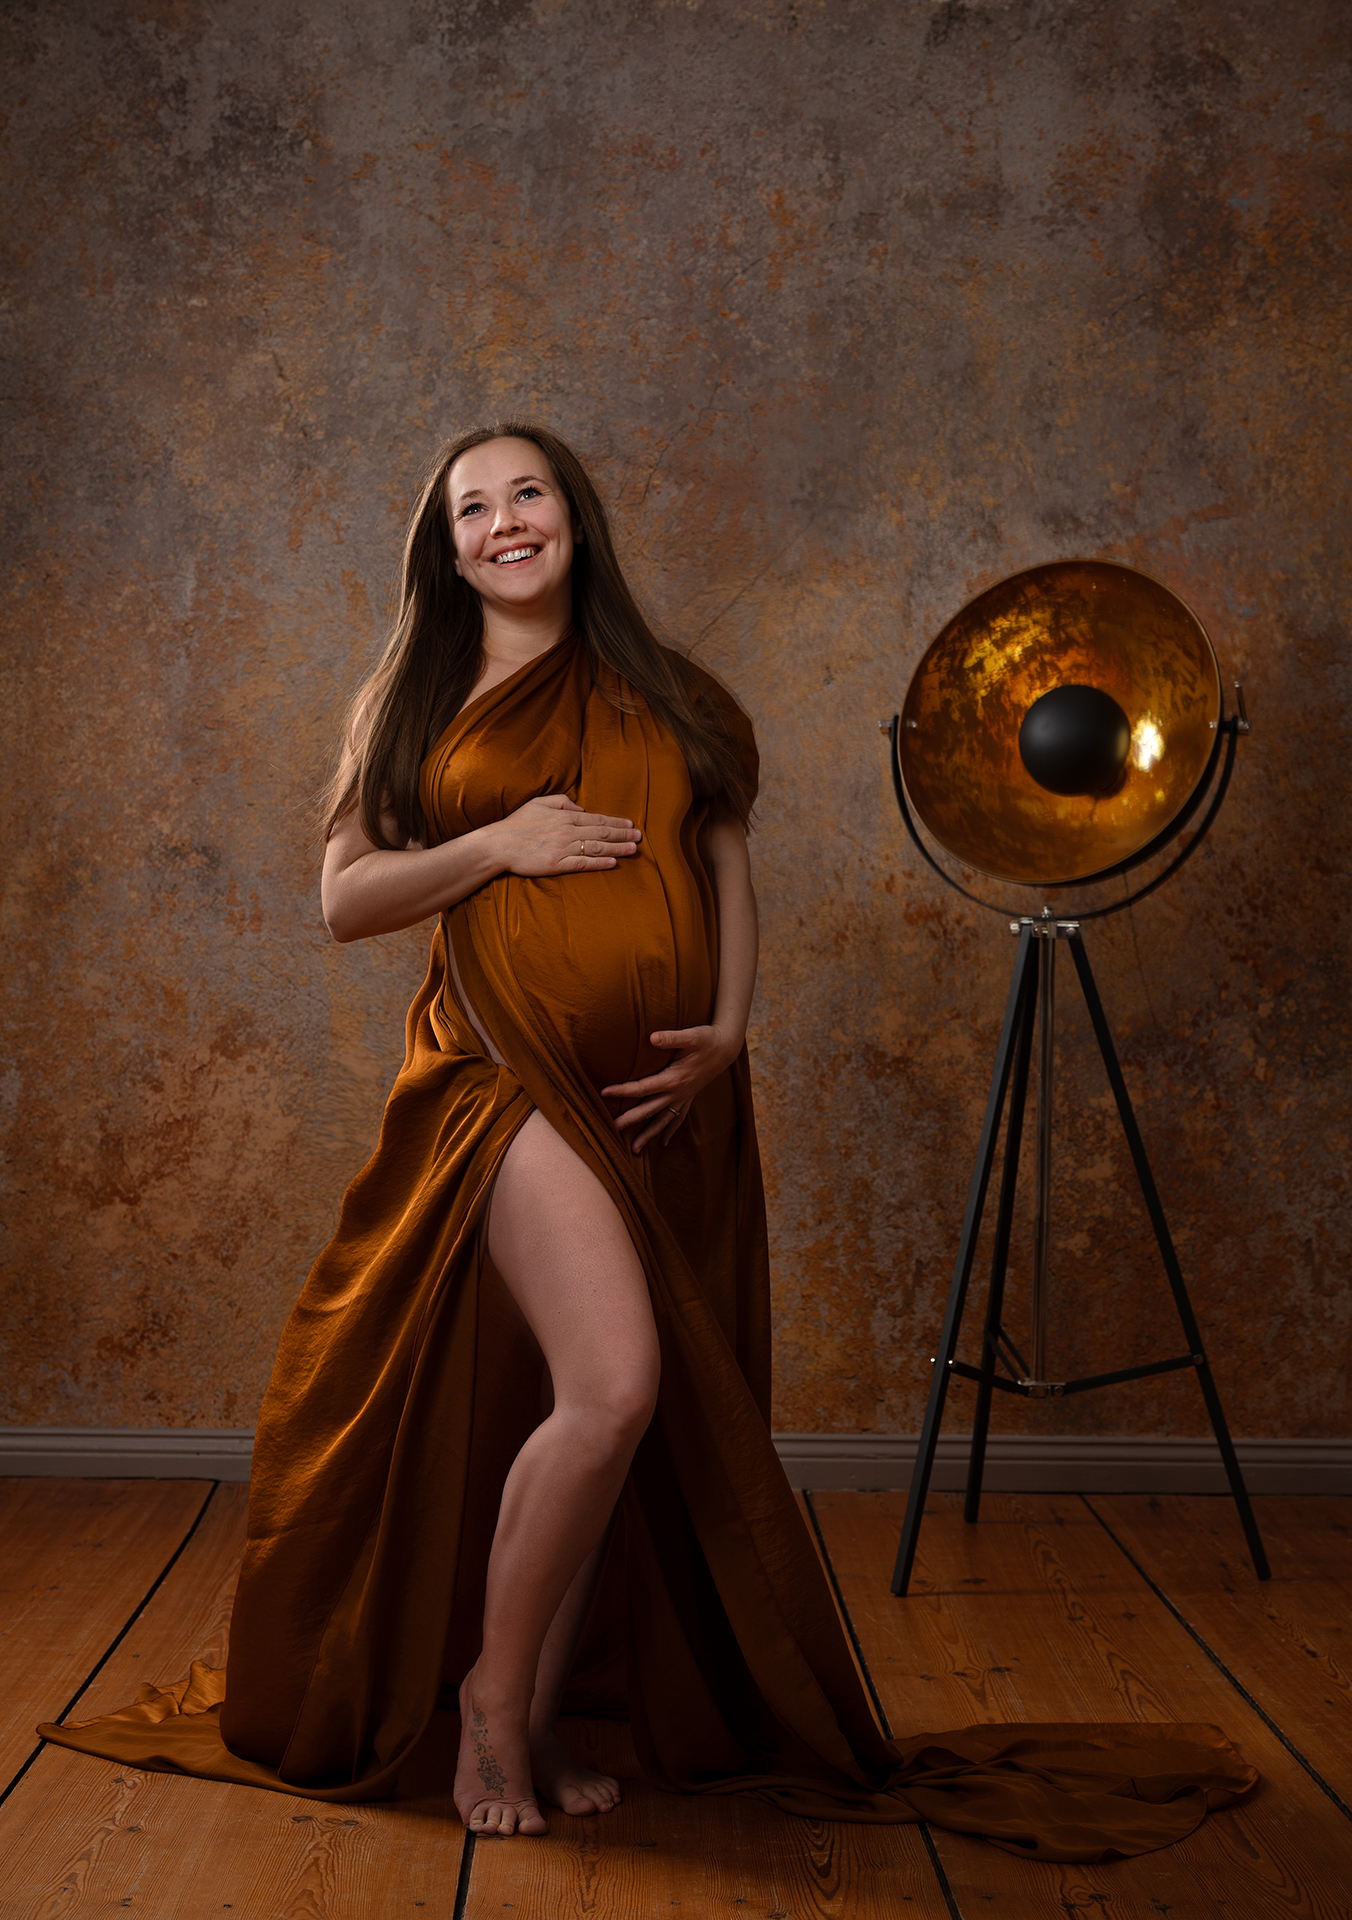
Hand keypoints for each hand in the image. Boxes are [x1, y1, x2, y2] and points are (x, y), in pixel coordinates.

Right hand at [489, 794, 640, 875]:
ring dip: (618, 849)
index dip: (616, 822)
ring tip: (633, 849)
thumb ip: (562, 801)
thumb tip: (581, 808)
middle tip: (640, 837)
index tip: (631, 825)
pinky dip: (599, 863)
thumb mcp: (539, 803)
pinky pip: (582, 864)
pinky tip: (613, 863)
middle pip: (602, 833)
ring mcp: (563, 849)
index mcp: (565, 817)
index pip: (597, 819)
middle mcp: (568, 832)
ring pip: (597, 848)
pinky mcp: (556, 865)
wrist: (498, 844)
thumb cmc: (517, 823)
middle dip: (623, 835)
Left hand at [602, 1024, 741, 1151]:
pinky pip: (678, 1118)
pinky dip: (670, 1130)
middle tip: (612, 1129)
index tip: (604, 1092)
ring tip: (635, 1149)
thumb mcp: (692, 1036)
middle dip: (631, 1119)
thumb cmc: (707, 1039)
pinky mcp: (689, 1097)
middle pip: (650, 1109)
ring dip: (649, 1135)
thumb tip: (652, 1037)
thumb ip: (671, 1038)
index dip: (623, 1090)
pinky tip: (664, 1143)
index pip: (643, 1087)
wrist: (727, 1048)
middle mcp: (678, 1092)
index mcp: (674, 1078)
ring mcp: (684, 1097)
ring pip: (663, 1120)